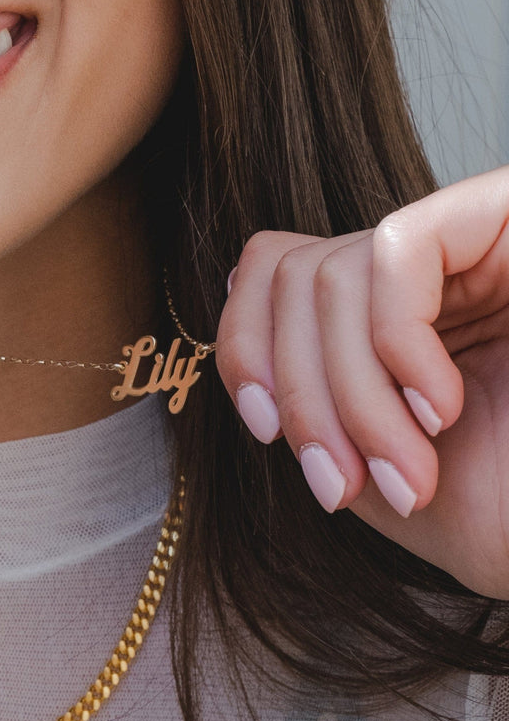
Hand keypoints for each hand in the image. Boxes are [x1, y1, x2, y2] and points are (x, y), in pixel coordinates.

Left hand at [217, 166, 508, 598]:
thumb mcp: (370, 455)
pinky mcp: (503, 212)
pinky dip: (395, 342)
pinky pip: (398, 249)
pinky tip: (439, 406)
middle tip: (342, 484)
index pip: (272, 270)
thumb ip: (307, 395)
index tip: (263, 429)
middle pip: (291, 278)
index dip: (245, 343)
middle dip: (301, 395)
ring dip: (352, 395)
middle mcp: (427, 264)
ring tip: (406, 471)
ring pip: (331, 273)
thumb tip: (237, 332)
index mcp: (390, 306)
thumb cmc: (501, 508)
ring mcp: (471, 236)